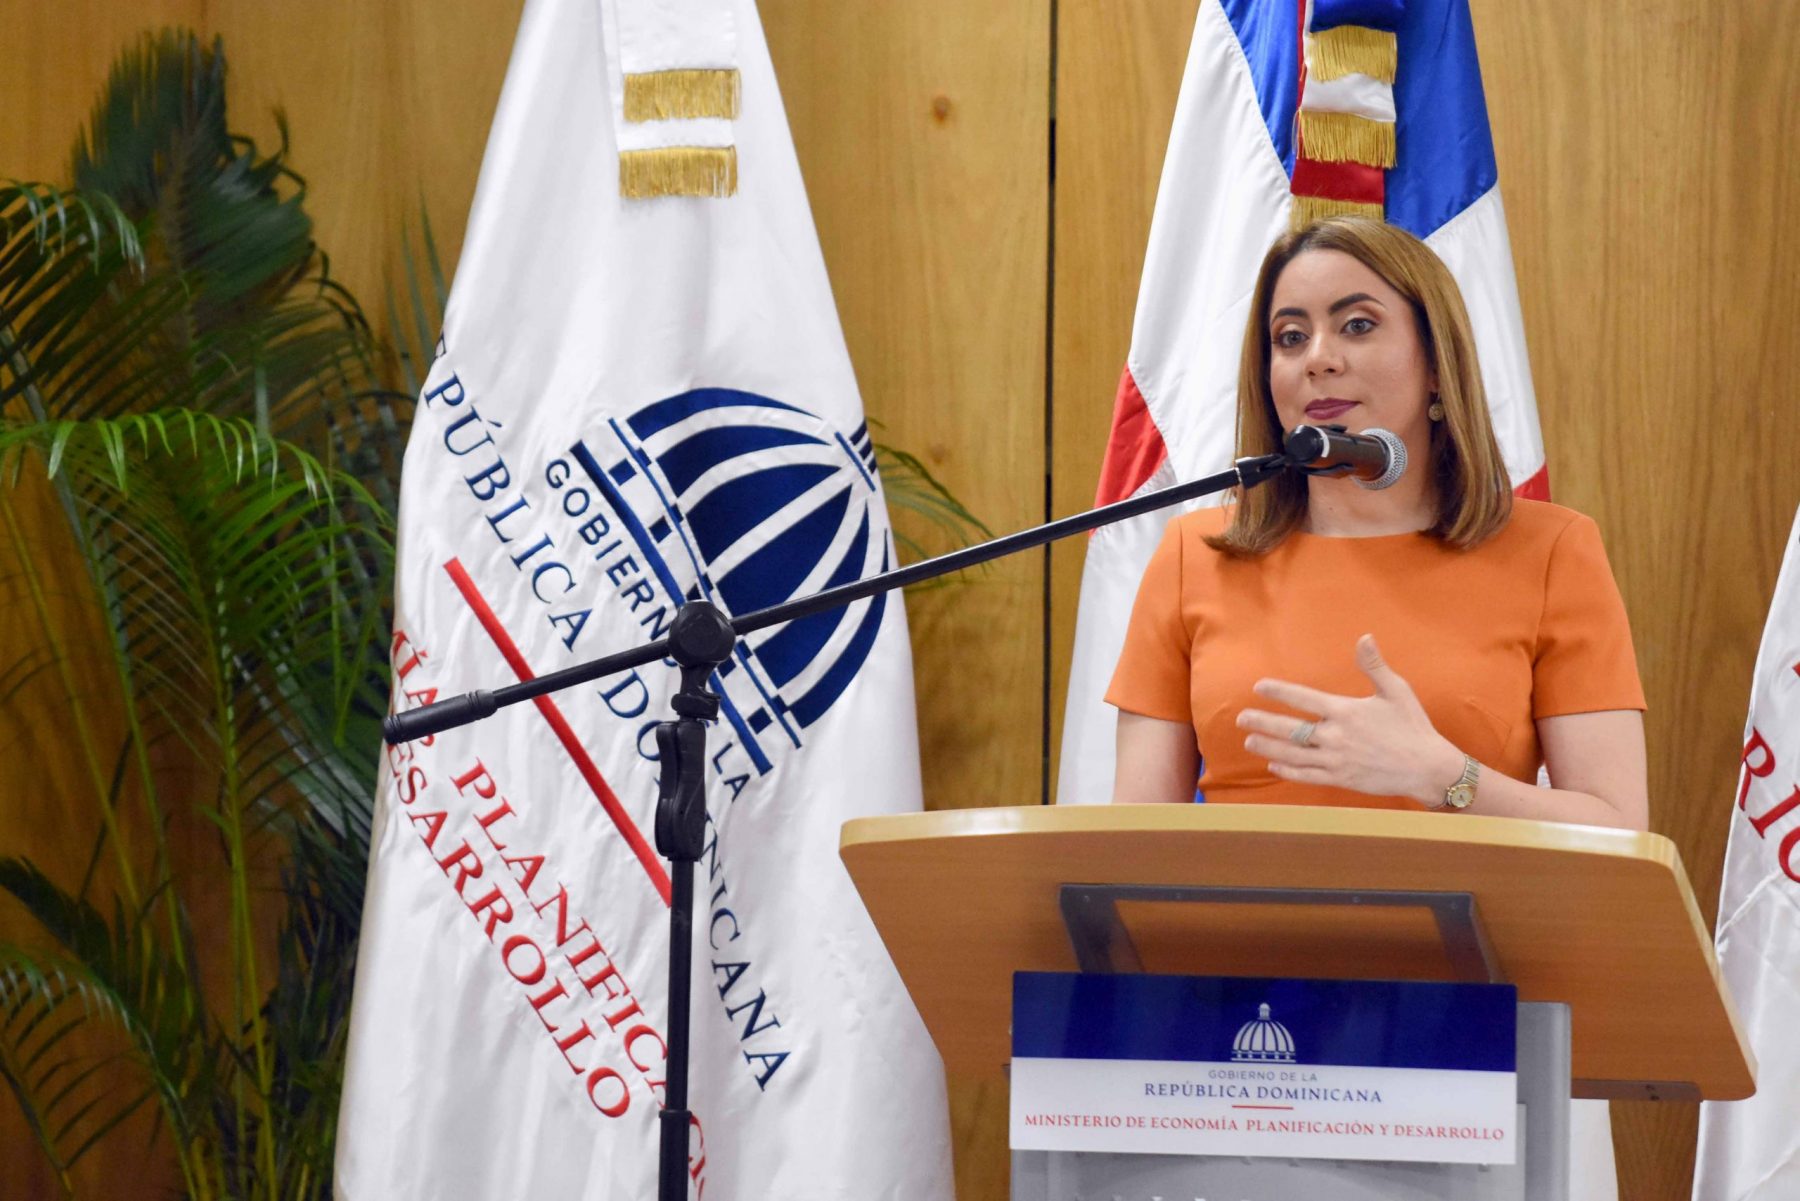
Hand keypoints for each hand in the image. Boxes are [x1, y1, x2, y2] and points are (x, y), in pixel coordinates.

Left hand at [1236, 634, 1464, 804]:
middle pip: (1289, 729)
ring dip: (1267, 748)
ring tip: (1249, 742)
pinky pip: (1307, 775)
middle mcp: (1336, 736)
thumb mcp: (1396, 691)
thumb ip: (1374, 666)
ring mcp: (1336, 760)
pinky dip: (1288, 771)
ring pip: (1292, 754)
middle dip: (1262, 722)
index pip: (1303, 699)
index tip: (1258, 687)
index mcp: (1345, 711)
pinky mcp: (1340, 779)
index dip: (1278, 691)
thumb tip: (1364, 637)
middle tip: (1241, 718)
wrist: (1427, 767)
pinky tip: (1273, 766)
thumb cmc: (1412, 726)